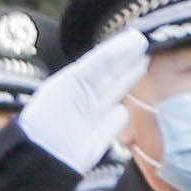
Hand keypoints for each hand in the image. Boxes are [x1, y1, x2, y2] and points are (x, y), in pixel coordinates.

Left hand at [14, 22, 153, 175]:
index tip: (137, 36)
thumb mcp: (75, 80)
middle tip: (147, 44)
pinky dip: (125, 112)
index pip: (99, 62)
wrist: (44, 154)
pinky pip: (117, 120)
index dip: (117, 50)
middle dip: (126, 62)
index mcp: (70, 83)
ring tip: (145, 62)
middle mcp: (82, 98)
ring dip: (128, 79)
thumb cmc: (52, 113)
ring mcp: (92, 117)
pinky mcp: (100, 137)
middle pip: (109, 76)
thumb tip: (133, 40)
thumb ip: (103, 61)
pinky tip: (133, 104)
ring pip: (115, 94)